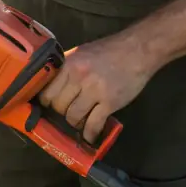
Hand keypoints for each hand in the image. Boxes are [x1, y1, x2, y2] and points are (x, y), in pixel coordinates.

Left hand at [35, 34, 153, 143]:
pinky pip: (93, 124)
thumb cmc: (108, 50)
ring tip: (81, 121)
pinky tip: (90, 136)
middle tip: (68, 112)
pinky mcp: (110, 102)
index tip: (51, 106)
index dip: (48, 102)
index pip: (47, 91)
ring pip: (73, 117)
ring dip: (76, 123)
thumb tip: (52, 87)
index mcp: (69, 64)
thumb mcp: (81, 53)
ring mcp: (94, 90)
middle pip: (58, 106)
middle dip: (61, 113)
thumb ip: (66, 69)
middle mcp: (78, 77)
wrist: (138, 50)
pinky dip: (90, 133)